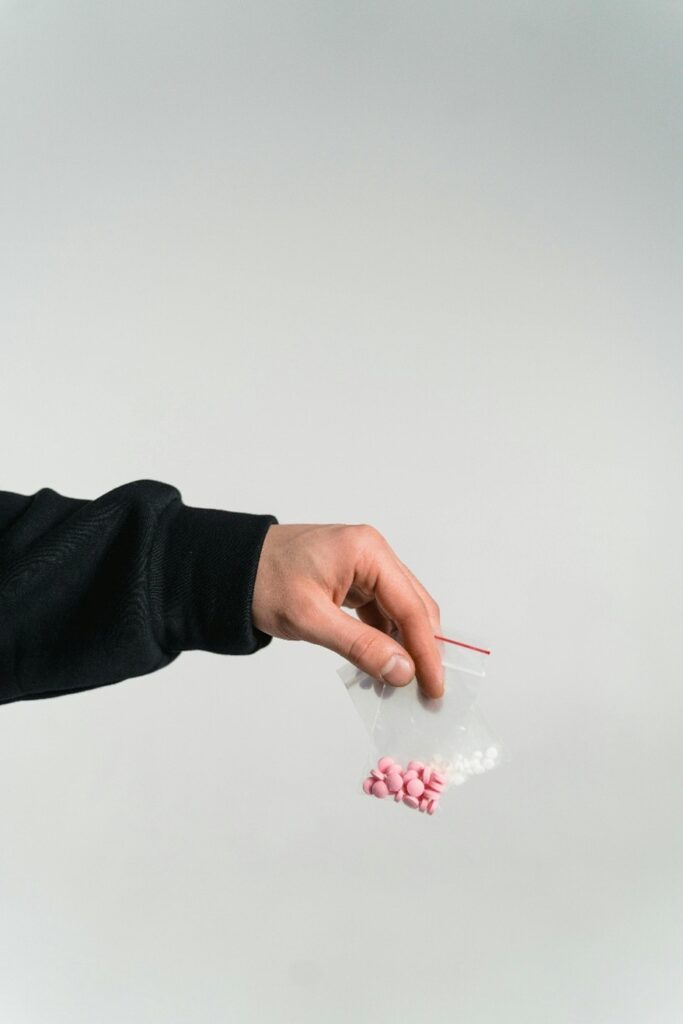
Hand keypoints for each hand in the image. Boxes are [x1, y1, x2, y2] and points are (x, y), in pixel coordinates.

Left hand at [252, 523, 443, 697]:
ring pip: (399, 611)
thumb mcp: (310, 618)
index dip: (427, 650)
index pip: (411, 606)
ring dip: (403, 646)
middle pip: (413, 606)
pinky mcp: (354, 579)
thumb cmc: (263, 582)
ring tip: (403, 684)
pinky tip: (382, 664)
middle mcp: (373, 553)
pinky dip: (384, 638)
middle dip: (421, 649)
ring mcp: (364, 565)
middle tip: (426, 691)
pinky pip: (380, 611)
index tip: (434, 686)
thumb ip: (359, 645)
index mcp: (368, 551)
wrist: (229, 567)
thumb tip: (403, 671)